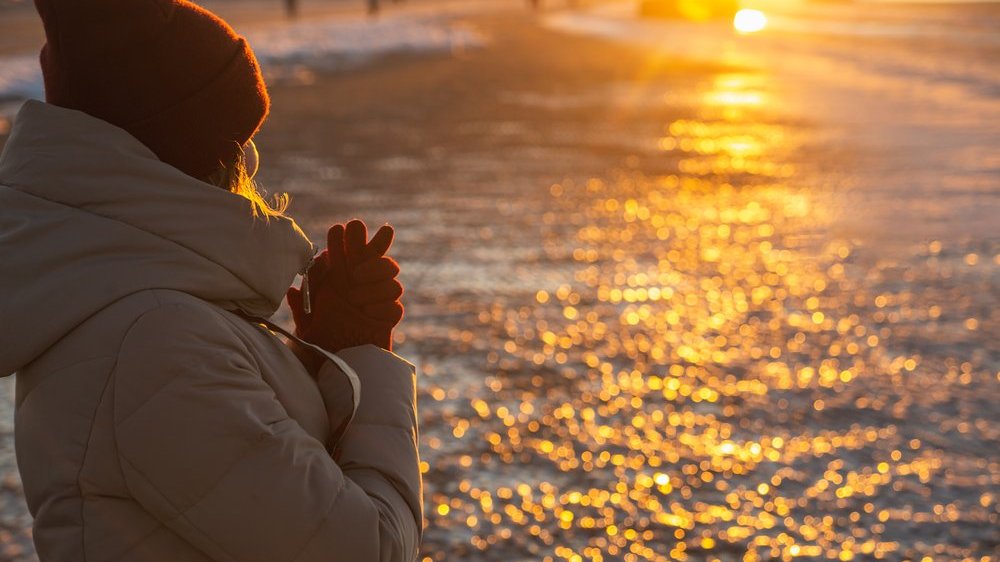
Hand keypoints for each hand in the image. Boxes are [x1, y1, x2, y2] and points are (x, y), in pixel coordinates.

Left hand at [287, 220, 403, 355]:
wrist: (339, 371)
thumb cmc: (319, 345)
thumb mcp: (305, 327)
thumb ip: (302, 309)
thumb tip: (293, 290)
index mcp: (342, 281)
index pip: (352, 252)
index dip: (350, 238)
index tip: (343, 228)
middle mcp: (362, 288)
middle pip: (379, 257)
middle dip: (376, 245)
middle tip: (360, 248)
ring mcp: (378, 303)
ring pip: (392, 279)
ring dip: (375, 282)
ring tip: (354, 297)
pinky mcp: (387, 321)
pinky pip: (394, 307)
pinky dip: (382, 306)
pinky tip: (366, 312)